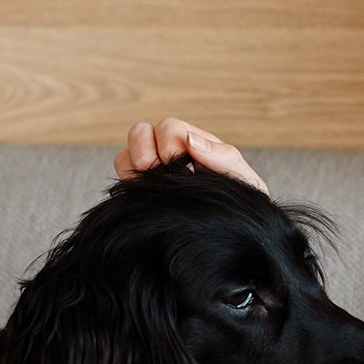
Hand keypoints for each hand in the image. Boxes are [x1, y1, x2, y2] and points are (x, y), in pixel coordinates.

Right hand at [114, 118, 269, 195]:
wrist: (234, 236)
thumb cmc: (241, 205)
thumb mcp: (241, 179)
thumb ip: (222, 156)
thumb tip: (190, 140)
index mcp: (193, 142)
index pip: (167, 127)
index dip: (171, 145)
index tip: (187, 170)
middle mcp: (167, 152)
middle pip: (139, 132)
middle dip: (149, 153)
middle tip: (168, 178)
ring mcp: (150, 172)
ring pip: (125, 156)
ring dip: (139, 170)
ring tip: (162, 190)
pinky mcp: (139, 193)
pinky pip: (121, 180)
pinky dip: (131, 186)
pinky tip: (152, 200)